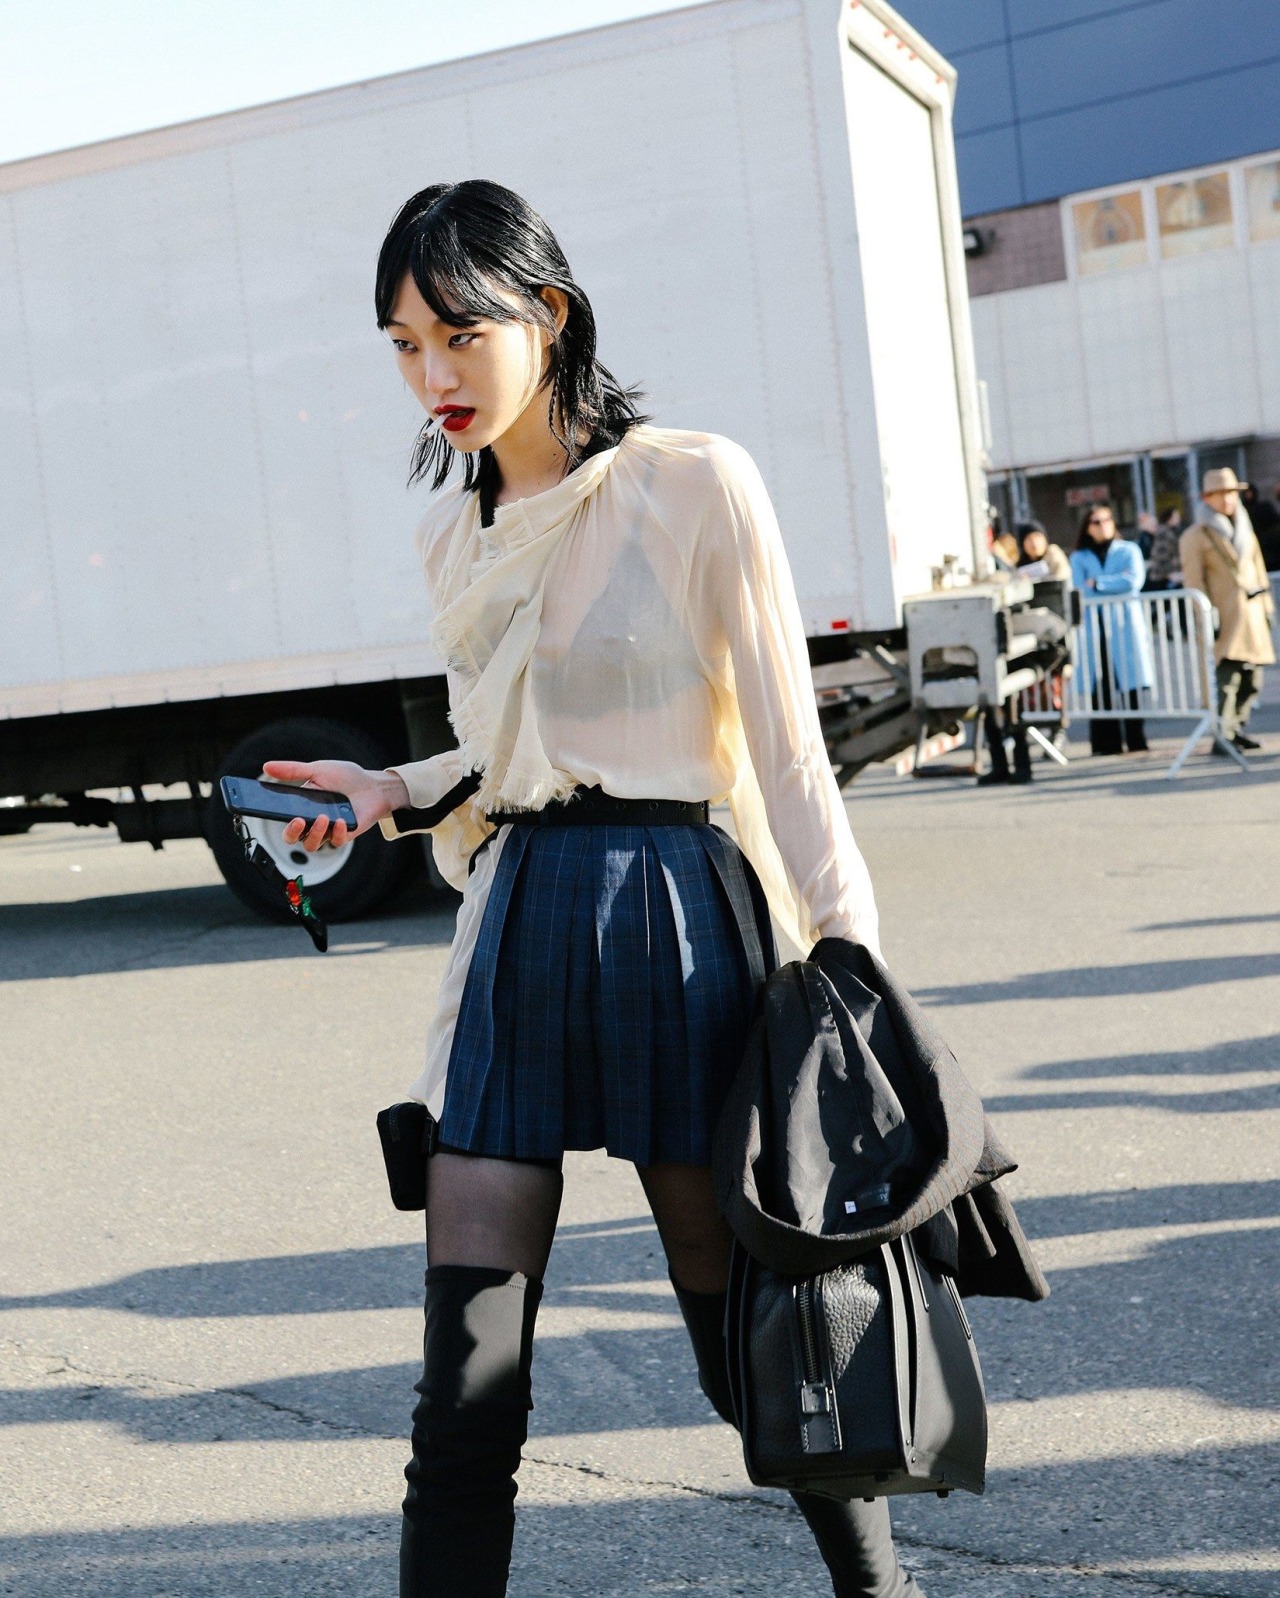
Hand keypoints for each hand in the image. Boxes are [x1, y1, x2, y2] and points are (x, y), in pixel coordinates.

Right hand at [260, 759, 410, 852]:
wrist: (373, 785)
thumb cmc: (344, 777)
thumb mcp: (318, 770)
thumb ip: (293, 771)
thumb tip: (266, 766)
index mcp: (300, 806)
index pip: (281, 817)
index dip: (270, 816)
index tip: (267, 808)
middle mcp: (310, 822)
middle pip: (292, 838)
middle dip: (291, 832)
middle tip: (298, 820)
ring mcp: (327, 830)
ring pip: (311, 844)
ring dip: (314, 833)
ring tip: (322, 816)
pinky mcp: (343, 835)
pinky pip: (335, 842)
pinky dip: (336, 832)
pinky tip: (340, 820)